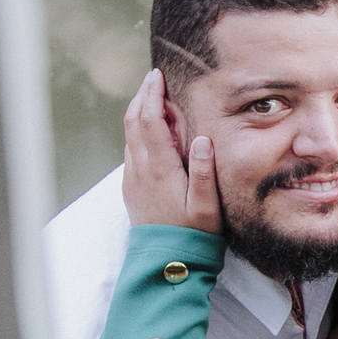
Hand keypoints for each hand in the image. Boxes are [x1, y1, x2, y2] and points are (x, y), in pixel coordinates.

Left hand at [122, 70, 222, 234]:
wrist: (167, 262)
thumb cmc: (194, 234)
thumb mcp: (207, 206)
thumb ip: (204, 172)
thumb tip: (201, 139)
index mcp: (159, 169)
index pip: (149, 122)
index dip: (152, 95)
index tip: (157, 76)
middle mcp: (140, 170)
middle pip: (132, 121)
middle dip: (142, 95)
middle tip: (154, 77)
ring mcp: (133, 178)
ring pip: (129, 134)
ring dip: (138, 111)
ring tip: (153, 96)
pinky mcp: (132, 186)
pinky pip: (131, 149)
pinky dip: (138, 130)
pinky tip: (151, 128)